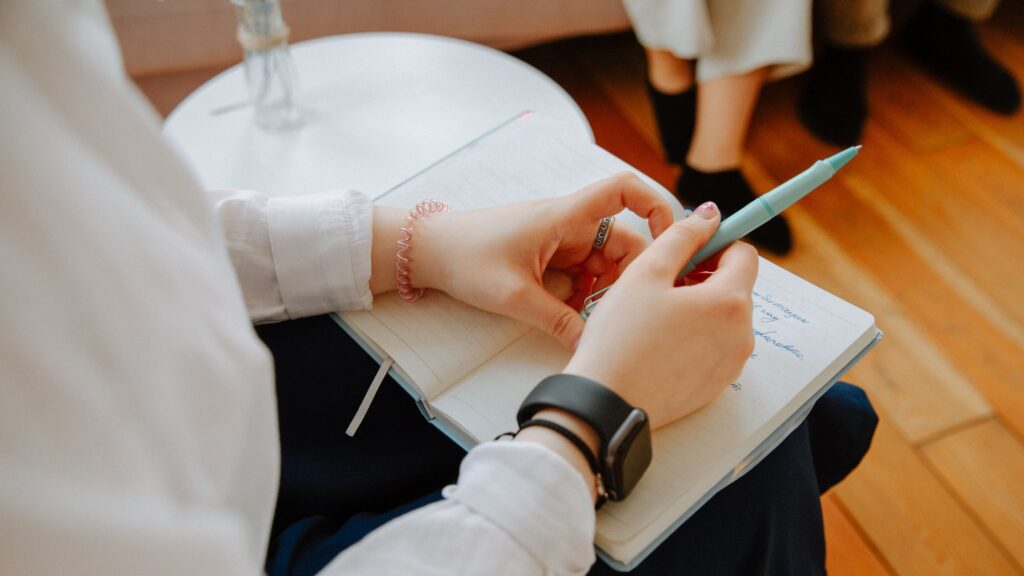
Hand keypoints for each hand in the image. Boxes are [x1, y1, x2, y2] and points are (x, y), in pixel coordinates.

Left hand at [408, 173, 674, 347]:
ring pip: (604, 263)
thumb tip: (591, 346)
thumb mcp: (514, 296)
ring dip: (603, 290)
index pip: (623, 190)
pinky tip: (571, 316)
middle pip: (623, 241)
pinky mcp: (550, 257)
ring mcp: (560, 240)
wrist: (427, 252)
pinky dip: (584, 295)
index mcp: (565, 216)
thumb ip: (558, 321)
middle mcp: (569, 223)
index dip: (656, 205)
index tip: (671, 240)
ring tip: (587, 318)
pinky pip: (583, 274)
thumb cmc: (465, 257)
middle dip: (627, 277)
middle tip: (616, 311)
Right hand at [564, 202, 757, 428]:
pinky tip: (660, 341)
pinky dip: (695, 336)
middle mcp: (741, 334)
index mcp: (730, 301)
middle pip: (735, 287)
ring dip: (699, 307)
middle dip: (704, 276)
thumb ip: (682, 236)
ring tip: (656, 314)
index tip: (687, 249)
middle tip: (661, 282)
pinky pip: (714, 347)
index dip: (715, 243)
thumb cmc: (621, 337)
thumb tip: (709, 215)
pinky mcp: (717, 385)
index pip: (744, 254)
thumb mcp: (646, 272)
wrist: (607, 402)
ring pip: (724, 318)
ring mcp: (731, 363)